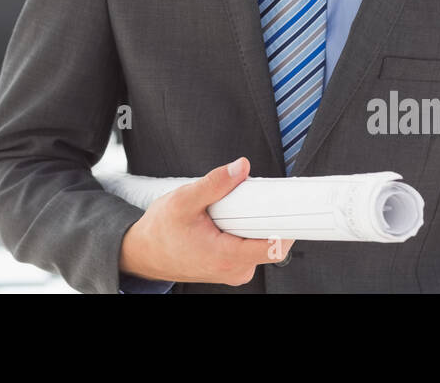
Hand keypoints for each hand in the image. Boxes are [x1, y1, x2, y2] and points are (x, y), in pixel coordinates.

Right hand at [118, 157, 293, 284]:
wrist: (144, 253)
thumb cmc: (160, 232)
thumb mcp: (184, 200)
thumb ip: (215, 183)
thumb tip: (241, 167)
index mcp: (226, 257)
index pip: (274, 246)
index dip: (288, 223)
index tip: (295, 204)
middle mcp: (236, 269)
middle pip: (270, 239)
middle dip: (263, 214)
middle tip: (246, 195)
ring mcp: (235, 271)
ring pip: (260, 241)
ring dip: (251, 221)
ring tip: (227, 209)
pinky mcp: (233, 267)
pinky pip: (251, 245)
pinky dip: (244, 229)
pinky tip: (227, 219)